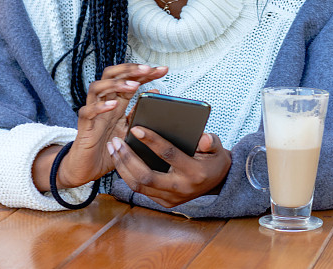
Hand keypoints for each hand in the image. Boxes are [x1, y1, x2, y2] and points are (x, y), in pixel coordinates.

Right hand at [56, 63, 167, 187]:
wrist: (88, 169)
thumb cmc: (109, 148)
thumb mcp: (130, 129)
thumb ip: (140, 111)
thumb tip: (155, 93)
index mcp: (117, 102)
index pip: (129, 80)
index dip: (144, 73)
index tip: (162, 70)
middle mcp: (104, 103)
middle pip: (112, 75)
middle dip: (130, 70)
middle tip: (147, 69)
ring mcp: (93, 113)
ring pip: (97, 88)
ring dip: (116, 84)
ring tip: (133, 86)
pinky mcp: (84, 126)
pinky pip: (88, 111)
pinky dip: (100, 106)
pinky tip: (112, 105)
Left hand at [107, 128, 231, 207]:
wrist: (219, 183)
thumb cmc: (214, 160)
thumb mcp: (218, 148)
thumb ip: (211, 141)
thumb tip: (203, 138)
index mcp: (194, 172)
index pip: (169, 155)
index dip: (152, 141)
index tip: (136, 129)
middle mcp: (180, 189)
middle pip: (146, 176)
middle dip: (128, 158)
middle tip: (116, 142)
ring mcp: (171, 199)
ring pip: (138, 186)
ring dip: (122, 167)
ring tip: (113, 149)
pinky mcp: (164, 203)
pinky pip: (141, 190)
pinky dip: (128, 175)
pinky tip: (121, 161)